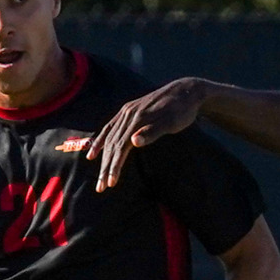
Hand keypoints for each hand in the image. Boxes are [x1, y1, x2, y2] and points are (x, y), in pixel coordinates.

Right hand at [86, 78, 205, 190]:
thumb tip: (133, 142)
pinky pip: (109, 128)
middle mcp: (128, 114)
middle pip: (111, 144)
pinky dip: (100, 141)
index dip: (114, 165)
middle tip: (100, 188)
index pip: (120, 146)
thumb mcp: (172, 122)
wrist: (187, 90)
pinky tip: (92, 151)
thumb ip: (152, 132)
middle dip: (105, 167)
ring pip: (109, 138)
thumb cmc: (182, 110)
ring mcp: (126, 112)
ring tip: (99, 178)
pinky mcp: (128, 111)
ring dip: (102, 159)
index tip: (111, 184)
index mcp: (137, 118)